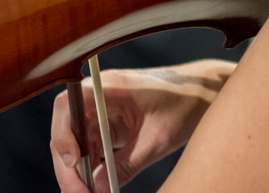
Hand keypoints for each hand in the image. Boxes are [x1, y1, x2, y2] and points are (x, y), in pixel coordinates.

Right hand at [50, 61, 232, 192]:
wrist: (205, 92)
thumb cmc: (186, 104)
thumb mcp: (158, 138)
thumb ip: (126, 165)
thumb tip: (94, 189)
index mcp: (111, 87)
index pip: (68, 105)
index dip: (62, 134)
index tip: (74, 163)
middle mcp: (100, 94)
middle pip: (67, 130)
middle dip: (68, 165)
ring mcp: (103, 108)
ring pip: (75, 141)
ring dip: (78, 170)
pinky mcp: (109, 122)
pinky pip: (90, 145)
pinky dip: (91, 166)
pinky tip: (98, 185)